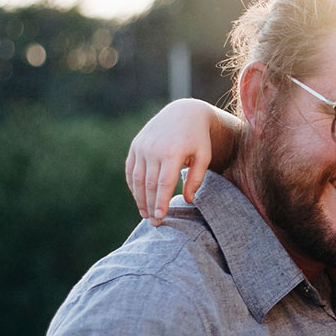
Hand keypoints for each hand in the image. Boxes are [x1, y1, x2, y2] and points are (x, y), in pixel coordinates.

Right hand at [125, 99, 224, 224]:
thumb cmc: (198, 138)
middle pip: (149, 184)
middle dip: (150, 205)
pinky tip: (139, 197)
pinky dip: (134, 185)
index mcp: (172, 152)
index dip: (160, 203)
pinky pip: (131, 170)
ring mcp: (142, 147)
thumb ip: (196, 179)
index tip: (160, 218)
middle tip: (154, 223)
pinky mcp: (136, 146)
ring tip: (145, 214)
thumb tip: (187, 200)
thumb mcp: (204, 156)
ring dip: (140, 199)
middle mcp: (153, 149)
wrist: (183, 113)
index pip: (163, 184)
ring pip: (138, 179)